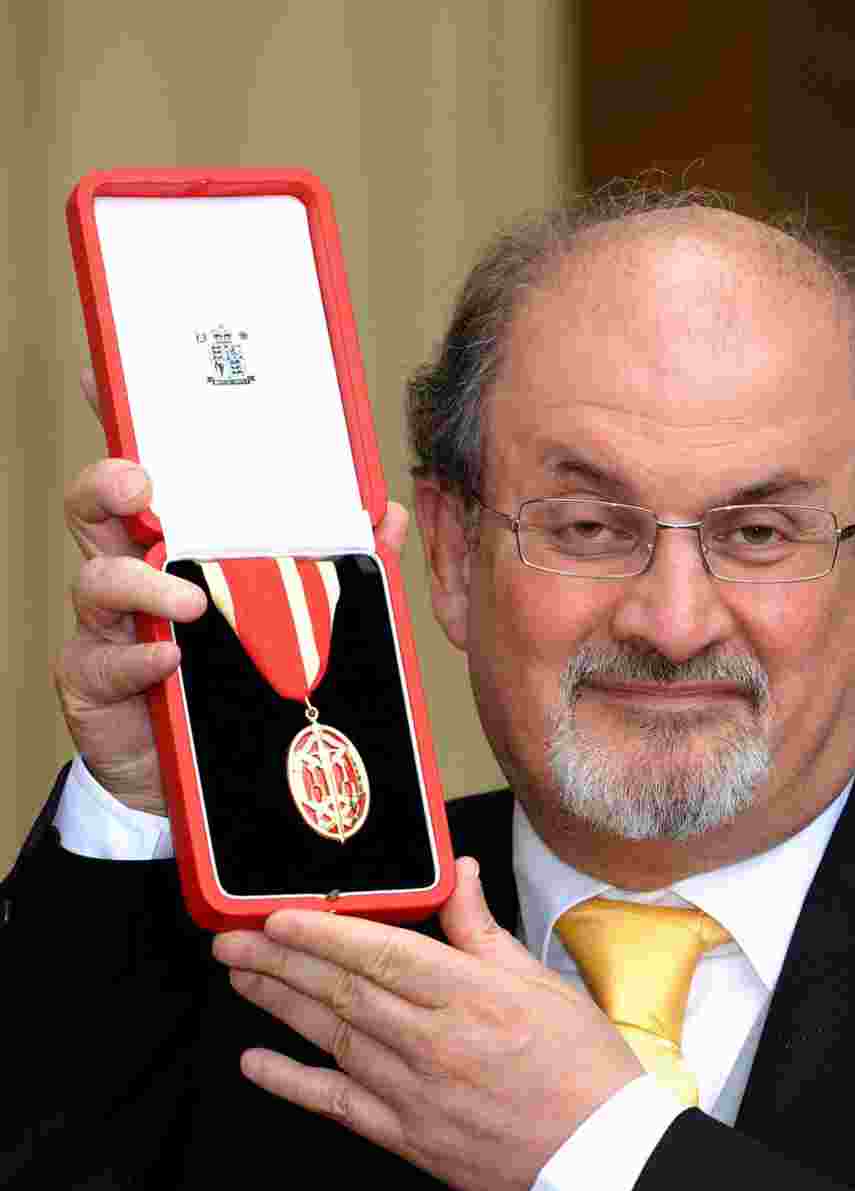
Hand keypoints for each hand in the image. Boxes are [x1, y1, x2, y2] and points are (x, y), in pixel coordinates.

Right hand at [54, 371, 408, 812]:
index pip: (144, 472)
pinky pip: (104, 660)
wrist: (204, 772)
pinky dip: (139, 655)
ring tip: (189, 601)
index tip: (105, 379)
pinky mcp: (96, 683)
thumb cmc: (239, 676)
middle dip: (109, 484)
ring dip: (140, 582)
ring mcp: (108, 627)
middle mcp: (132, 572)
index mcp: (176, 541)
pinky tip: (169, 658)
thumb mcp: (296, 614)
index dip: (119, 422)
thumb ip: (339, 563)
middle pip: (94, 509)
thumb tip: (384, 513)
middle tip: (142, 486)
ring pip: (95, 581)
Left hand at [212, 858, 643, 1190]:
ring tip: (239, 977)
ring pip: (331, 1038)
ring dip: (279, 1005)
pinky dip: (291, 1083)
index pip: (381, 954)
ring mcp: (414, 1092)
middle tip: (232, 939)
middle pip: (342, 992)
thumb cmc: (583, 1067)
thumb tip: (457, 872)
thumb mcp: (542, 983)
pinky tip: (255, 1063)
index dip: (323, 934)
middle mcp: (433, 1041)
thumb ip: (483, 930)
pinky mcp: (407, 1136)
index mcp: (471, 995)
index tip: (278, 916)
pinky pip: (337, 1105)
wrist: (600, 1161)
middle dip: (280, 961)